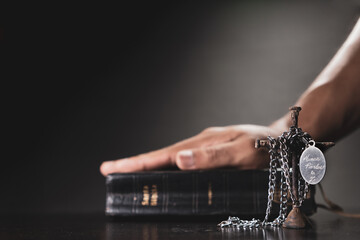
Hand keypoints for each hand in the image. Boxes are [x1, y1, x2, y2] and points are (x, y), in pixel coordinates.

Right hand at [100, 124, 281, 174]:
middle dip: (135, 163)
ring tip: (129, 172)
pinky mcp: (211, 154)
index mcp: (202, 143)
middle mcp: (200, 144)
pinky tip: (163, 173)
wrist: (285, 140)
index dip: (137, 162)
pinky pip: (184, 162)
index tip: (112, 167)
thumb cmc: (266, 147)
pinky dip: (167, 167)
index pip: (163, 155)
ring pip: (171, 158)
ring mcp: (205, 148)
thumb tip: (179, 159)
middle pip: (161, 156)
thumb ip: (212, 157)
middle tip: (109, 170)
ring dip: (149, 165)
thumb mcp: (242, 152)